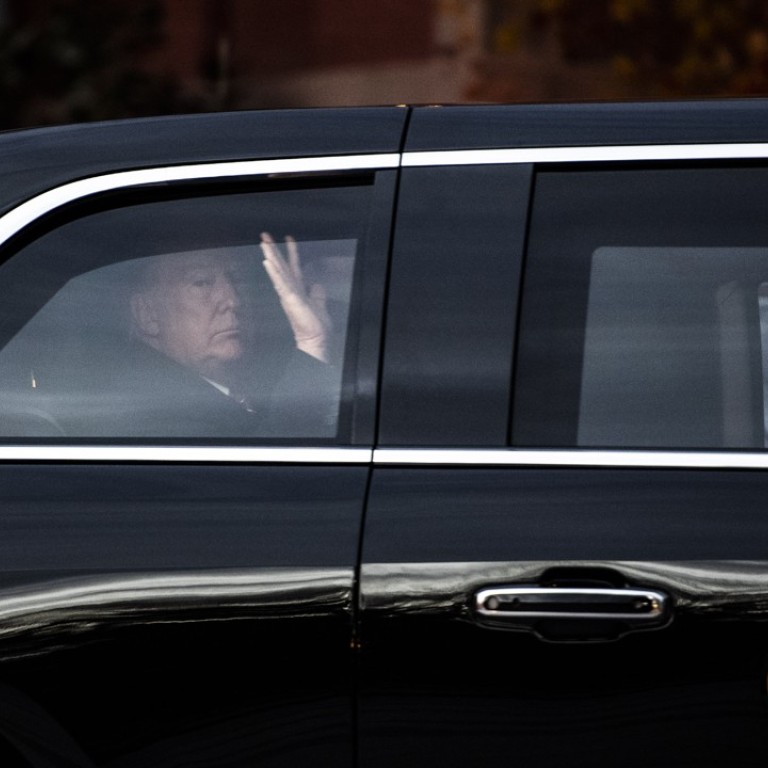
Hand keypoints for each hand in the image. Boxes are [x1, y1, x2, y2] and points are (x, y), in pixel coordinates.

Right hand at [260, 232, 330, 362]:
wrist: (315, 339)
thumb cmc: (316, 325)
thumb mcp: (319, 304)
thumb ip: (317, 293)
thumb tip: (316, 283)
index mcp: (298, 289)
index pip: (293, 266)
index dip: (291, 252)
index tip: (289, 238)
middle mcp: (290, 289)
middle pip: (281, 266)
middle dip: (273, 249)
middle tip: (265, 235)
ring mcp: (288, 293)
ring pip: (278, 271)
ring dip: (271, 256)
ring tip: (263, 243)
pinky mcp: (289, 298)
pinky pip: (280, 282)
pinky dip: (274, 272)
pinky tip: (267, 262)